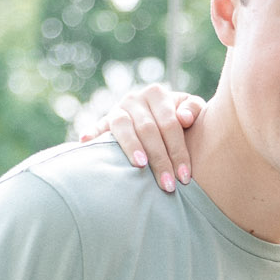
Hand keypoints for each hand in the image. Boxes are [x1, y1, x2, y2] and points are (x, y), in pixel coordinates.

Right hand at [80, 84, 205, 191]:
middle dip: (159, 159)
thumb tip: (184, 118)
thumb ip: (193, 109)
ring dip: (131, 146)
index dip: (178, 151)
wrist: (157, 115)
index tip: (184, 177)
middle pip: (148, 129)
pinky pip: (97, 128)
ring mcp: (117, 109)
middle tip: (167, 185)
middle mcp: (135, 98)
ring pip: (122, 126)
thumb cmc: (180, 119)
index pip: (170, 124)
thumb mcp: (191, 110)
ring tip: (140, 165)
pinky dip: (92, 134)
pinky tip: (86, 142)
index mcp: (157, 94)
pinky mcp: (104, 122)